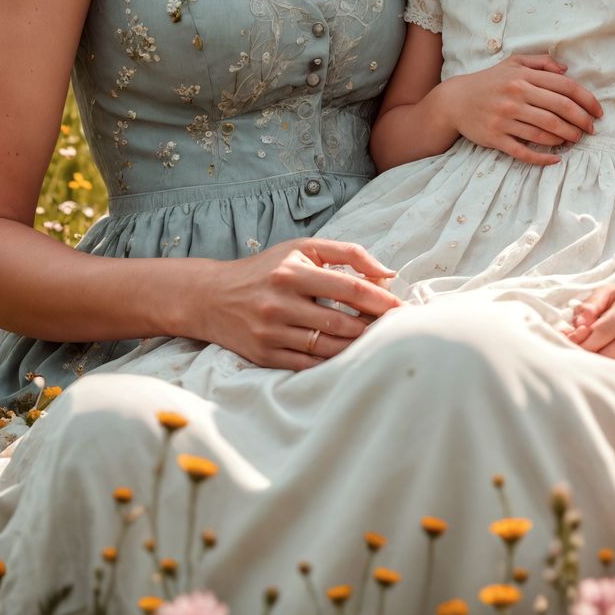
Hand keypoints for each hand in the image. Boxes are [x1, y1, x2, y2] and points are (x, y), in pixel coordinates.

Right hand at [182, 237, 401, 370]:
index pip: (348, 288)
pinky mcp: (264, 355)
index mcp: (292, 271)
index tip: (402, 308)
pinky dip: (333, 362)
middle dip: (373, 328)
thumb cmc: (267, 269)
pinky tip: (350, 356)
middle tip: (397, 331)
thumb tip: (387, 273)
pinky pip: (308, 365)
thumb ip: (347, 254)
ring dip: (357, 347)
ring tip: (379, 343)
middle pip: (341, 322)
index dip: (380, 300)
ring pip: (327, 347)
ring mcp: (271, 332)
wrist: (212, 297)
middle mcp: (280, 302)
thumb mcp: (303, 249)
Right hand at [437, 53, 602, 165]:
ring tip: (575, 140)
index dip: (586, 101)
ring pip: (545, 131)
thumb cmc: (489, 81)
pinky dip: (543, 157)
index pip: (564, 88)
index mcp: (523, 77)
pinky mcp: (496, 138)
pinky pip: (524, 151)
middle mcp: (515, 96)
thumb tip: (567, 70)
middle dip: (581, 122)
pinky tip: (555, 158)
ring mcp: (505, 118)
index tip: (597, 112)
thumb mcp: (513, 63)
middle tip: (590, 130)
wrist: (455, 101)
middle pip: (559, 111)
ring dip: (566, 138)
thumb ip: (541, 63)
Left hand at [562, 277, 614, 373]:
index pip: (598, 333)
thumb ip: (591, 304)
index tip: (568, 343)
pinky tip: (613, 369)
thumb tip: (575, 325)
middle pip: (609, 354)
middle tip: (576, 357)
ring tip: (592, 364)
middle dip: (589, 357)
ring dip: (605, 368)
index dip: (580, 342)